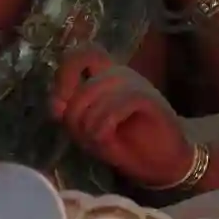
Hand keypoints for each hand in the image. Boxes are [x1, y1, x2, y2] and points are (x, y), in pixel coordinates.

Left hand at [51, 46, 196, 188]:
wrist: (162, 162)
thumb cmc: (126, 145)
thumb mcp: (89, 131)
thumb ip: (71, 114)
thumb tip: (56, 105)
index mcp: (104, 76)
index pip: (80, 55)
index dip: (64, 75)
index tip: (61, 104)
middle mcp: (119, 73)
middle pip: (83, 85)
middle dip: (76, 117)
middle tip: (86, 137)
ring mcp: (136, 83)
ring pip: (95, 93)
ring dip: (90, 124)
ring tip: (100, 141)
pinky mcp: (149, 98)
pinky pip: (116, 105)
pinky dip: (105, 126)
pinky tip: (108, 139)